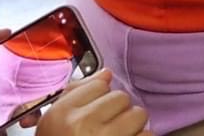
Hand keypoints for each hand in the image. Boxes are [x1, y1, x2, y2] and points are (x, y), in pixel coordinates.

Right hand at [35, 70, 150, 135]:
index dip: (98, 99)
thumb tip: (105, 74)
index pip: (98, 84)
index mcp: (62, 115)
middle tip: (105, 130)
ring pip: (138, 114)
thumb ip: (76, 94)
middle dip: (117, 112)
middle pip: (121, 98)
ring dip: (132, 127)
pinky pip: (147, 135)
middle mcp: (83, 124)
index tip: (93, 113)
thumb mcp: (55, 124)